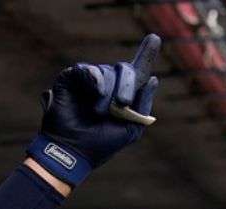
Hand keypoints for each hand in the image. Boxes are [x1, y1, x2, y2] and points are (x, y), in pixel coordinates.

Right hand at [28, 34, 160, 185]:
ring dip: (108, 93)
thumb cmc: (102, 144)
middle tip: (122, 104)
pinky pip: (86, 69)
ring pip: (107, 72)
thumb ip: (143, 106)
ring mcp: (89, 81)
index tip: (155, 38)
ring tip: (99, 112)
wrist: (75, 152)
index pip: (137, 71)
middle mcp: (107, 84)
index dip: (147, 54)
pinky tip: (97, 91)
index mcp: (122, 94)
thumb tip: (153, 79)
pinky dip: (94, 78)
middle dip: (127, 86)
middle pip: (124, 69)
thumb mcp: (131, 128)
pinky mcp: (70, 79)